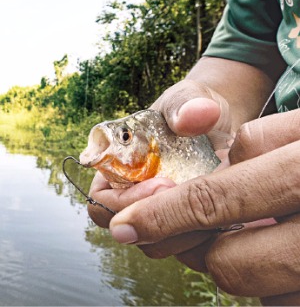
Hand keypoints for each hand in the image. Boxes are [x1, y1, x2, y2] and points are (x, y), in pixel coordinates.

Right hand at [108, 109, 299, 303]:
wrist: (218, 119)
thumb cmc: (192, 107)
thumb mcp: (187, 99)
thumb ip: (186, 105)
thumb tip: (193, 117)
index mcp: (119, 167)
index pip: (102, 199)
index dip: (123, 203)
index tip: (162, 184)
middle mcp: (134, 193)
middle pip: (126, 229)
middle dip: (154, 222)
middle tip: (188, 198)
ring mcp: (159, 209)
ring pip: (155, 243)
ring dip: (179, 235)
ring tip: (209, 208)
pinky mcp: (183, 220)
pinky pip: (183, 244)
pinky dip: (199, 239)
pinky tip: (223, 216)